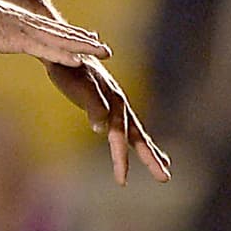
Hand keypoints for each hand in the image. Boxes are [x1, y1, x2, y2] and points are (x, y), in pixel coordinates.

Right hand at [0, 0, 110, 66]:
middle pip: (64, 34)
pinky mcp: (19, 40)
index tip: (90, 38)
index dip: (73, 34)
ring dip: (85, 48)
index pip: (54, 29)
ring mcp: (26, 32)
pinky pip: (46, 50)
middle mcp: (30, 24)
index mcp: (23, 21)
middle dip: (86, 42)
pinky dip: (64, 55)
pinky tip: (79, 61)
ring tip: (105, 53)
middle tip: (106, 50)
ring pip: (62, 41)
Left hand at [47, 59, 170, 184]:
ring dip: (149, 152)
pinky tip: (139, 146)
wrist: (64, 49)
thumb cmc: (69, 69)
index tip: (121, 181)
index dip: (120, 158)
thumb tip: (102, 129)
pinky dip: (135, 141)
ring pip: (136, 133)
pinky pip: (126, 128)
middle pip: (138, 137)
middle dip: (150, 158)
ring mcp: (116, 106)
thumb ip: (93, 106)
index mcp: (115, 103)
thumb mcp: (79, 87)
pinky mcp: (109, 106)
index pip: (120, 137)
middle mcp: (120, 105)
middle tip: (165, 179)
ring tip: (165, 169)